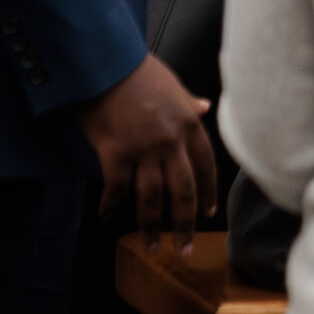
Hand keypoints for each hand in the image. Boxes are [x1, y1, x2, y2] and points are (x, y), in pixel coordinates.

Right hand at [76, 55, 217, 252]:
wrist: (105, 64)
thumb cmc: (138, 72)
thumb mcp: (171, 86)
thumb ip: (187, 104)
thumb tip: (204, 105)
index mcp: (190, 126)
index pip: (206, 168)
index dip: (207, 194)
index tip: (207, 215)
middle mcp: (171, 143)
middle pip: (183, 192)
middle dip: (184, 225)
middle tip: (183, 250)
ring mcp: (144, 150)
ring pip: (152, 199)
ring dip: (151, 228)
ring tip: (152, 249)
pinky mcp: (115, 154)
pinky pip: (116, 189)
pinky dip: (110, 206)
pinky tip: (107, 217)